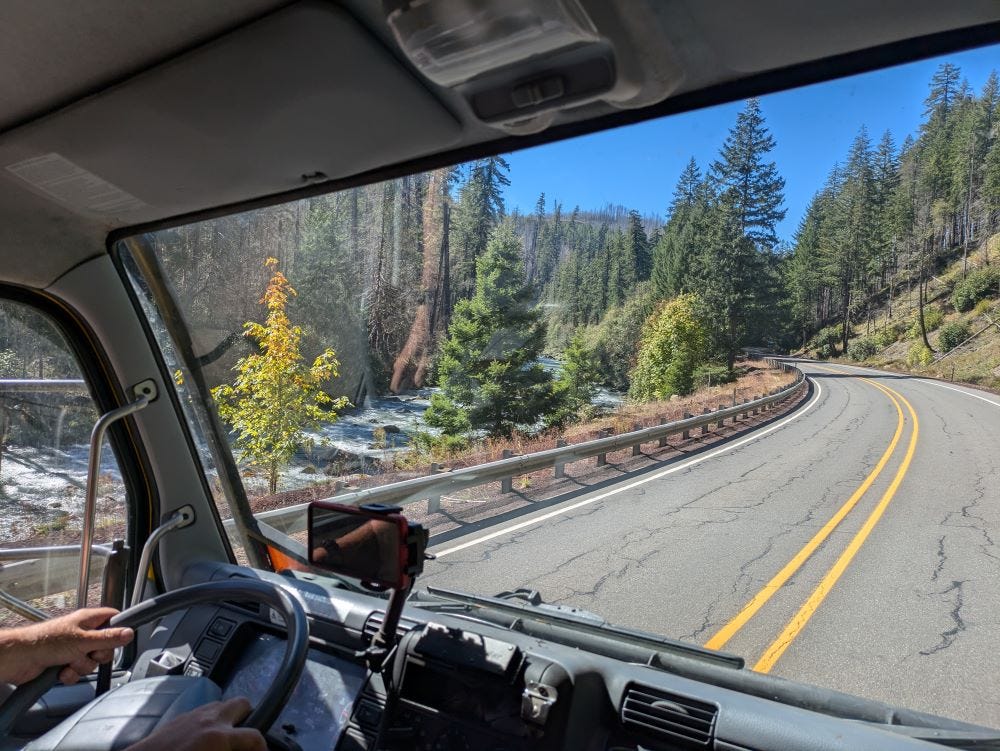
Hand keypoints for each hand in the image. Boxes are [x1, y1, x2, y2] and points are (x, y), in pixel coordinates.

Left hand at [0, 607, 133, 685]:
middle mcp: (82, 633)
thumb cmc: (46, 641)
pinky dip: (71, 674)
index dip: (119, 629)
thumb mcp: (83, 640)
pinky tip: (62, 671)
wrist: (20, 659)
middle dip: (97, 656)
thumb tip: (129, 633)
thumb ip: (108, 638)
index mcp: (88, 620)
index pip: (114, 618)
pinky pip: (78, 671)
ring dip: (81, 666)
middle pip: (104, 645)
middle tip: (88, 653)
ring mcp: (73, 648)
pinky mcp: (64, 662)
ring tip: (69, 663)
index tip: (119, 640)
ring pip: (90, 661)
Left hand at [128, 698, 265, 750]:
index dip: (262, 748)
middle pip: (242, 704)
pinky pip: (203, 712)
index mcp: (219, 736)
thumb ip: (231, 750)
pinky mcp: (178, 718)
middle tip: (246, 739)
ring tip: (226, 737)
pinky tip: (205, 738)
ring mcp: (192, 715)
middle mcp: (208, 719)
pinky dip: (210, 721)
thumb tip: (244, 748)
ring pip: (221, 704)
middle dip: (248, 719)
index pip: (255, 736)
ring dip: (228, 718)